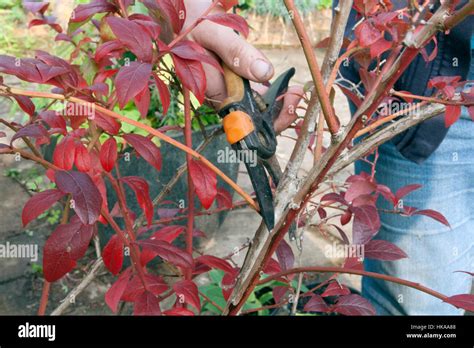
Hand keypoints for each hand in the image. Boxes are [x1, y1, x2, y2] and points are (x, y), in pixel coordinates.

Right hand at [183, 0, 301, 133]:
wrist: (183, 16)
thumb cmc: (192, 23)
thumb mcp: (213, 33)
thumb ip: (237, 52)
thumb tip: (264, 73)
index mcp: (212, 91)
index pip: (241, 119)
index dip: (266, 121)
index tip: (288, 108)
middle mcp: (220, 95)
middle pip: (250, 118)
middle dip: (277, 115)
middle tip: (297, 98)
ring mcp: (227, 90)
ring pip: (254, 108)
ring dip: (278, 105)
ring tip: (298, 93)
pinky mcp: (233, 82)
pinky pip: (254, 94)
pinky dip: (272, 94)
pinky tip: (288, 88)